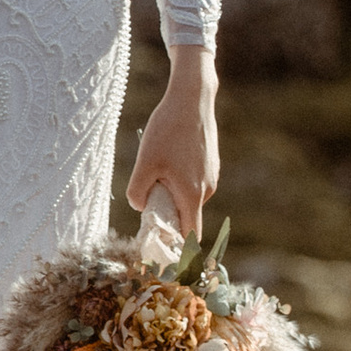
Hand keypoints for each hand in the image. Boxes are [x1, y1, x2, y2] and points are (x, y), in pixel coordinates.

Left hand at [126, 47, 218, 241]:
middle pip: (186, 216)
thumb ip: (138, 191)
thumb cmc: (167, 131)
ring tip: (157, 169)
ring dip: (172, 193)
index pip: (189, 236)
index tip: (163, 251)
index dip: (178, 248)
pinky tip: (169, 156)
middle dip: (169, 216)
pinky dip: (180, 179)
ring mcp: (211, 176)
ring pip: (189, 196)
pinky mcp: (211, 163)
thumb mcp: (145, 162)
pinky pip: (193, 181)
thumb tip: (140, 207)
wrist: (192, 99)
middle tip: (148, 202)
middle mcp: (206, 190)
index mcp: (192, 196)